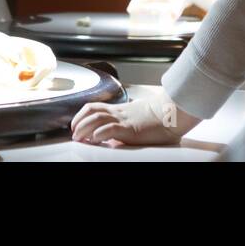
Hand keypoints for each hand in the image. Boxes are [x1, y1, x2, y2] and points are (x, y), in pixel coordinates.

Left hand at [70, 91, 202, 145]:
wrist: (171, 114)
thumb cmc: (158, 118)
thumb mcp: (136, 117)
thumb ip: (125, 121)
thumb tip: (115, 132)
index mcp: (119, 110)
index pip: (95, 107)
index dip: (82, 114)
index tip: (76, 124)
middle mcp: (119, 113)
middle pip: (92, 111)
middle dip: (78, 122)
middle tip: (73, 133)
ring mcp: (124, 120)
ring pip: (97, 118)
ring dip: (84, 127)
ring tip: (78, 137)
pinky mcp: (130, 129)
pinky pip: (111, 128)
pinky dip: (99, 133)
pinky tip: (94, 138)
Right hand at [127, 0, 224, 22]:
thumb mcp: (180, 2)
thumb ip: (176, 9)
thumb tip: (173, 16)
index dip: (134, 2)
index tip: (129, 9)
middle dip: (135, 4)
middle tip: (130, 13)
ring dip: (140, 5)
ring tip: (136, 13)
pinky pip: (151, 0)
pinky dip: (147, 6)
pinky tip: (149, 13)